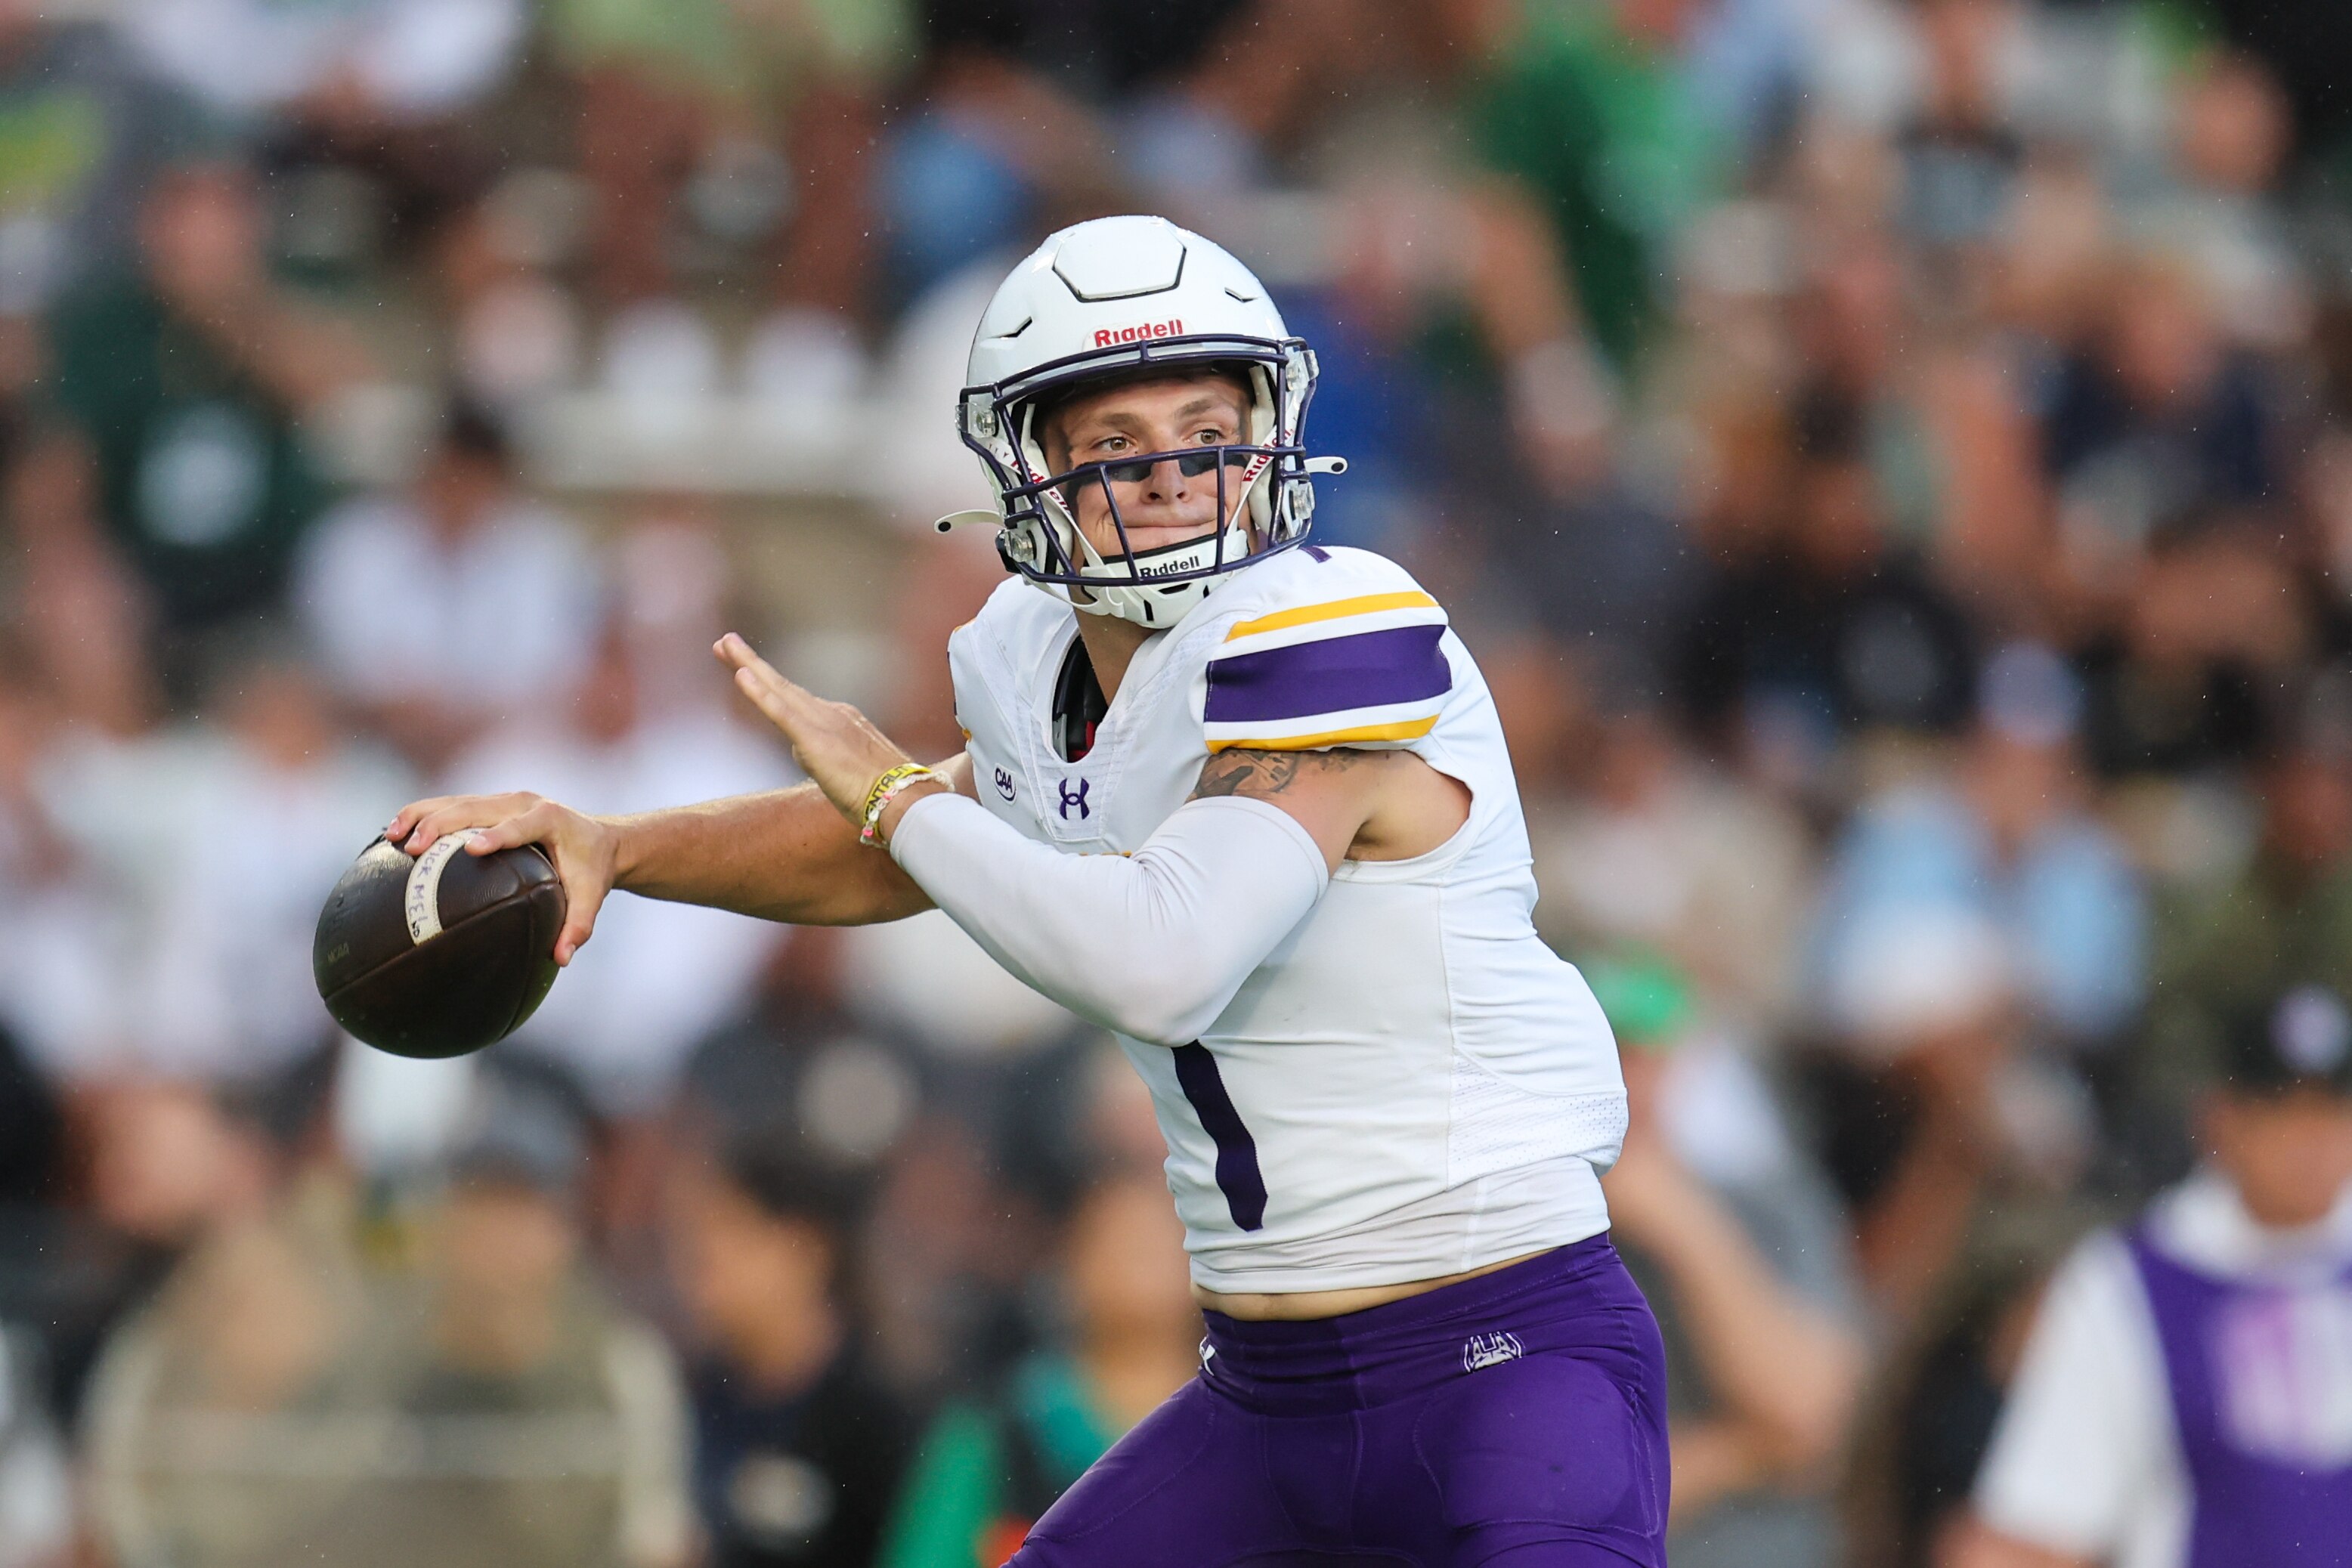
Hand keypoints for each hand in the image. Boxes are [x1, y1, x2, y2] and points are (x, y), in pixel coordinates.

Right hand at [384, 792, 619, 965]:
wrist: (599, 839)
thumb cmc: (592, 871)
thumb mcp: (591, 898)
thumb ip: (579, 926)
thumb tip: (561, 958)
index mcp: (550, 818)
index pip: (519, 826)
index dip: (497, 835)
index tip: (473, 849)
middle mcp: (523, 802)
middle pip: (475, 807)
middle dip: (441, 824)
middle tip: (412, 848)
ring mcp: (504, 800)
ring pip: (456, 801)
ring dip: (421, 815)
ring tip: (392, 836)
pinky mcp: (490, 804)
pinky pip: (452, 805)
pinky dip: (423, 815)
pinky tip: (395, 833)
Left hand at [713, 634, 929, 828]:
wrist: (905, 799)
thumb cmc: (885, 795)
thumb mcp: (850, 771)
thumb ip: (824, 758)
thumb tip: (807, 754)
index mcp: (841, 721)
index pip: (796, 700)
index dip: (769, 684)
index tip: (747, 670)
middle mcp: (831, 714)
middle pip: (783, 686)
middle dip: (751, 662)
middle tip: (726, 642)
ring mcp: (823, 723)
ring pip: (778, 689)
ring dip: (749, 665)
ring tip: (725, 645)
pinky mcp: (815, 740)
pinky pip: (780, 712)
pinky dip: (759, 693)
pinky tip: (741, 675)